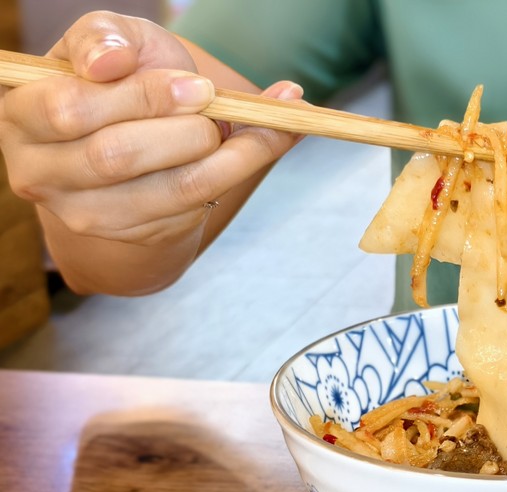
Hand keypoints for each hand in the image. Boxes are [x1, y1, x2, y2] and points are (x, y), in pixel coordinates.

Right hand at [0, 10, 301, 244]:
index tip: (193, 84)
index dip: (137, 97)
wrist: (140, 141)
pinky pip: (201, 202)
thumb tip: (110, 60)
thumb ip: (102, 38)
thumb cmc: (117, 81)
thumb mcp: (108, 44)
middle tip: (213, 99)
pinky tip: (276, 137)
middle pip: (116, 156)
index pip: (69, 111)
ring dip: (228, 152)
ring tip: (261, 119)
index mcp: (22, 118)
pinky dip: (247, 165)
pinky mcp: (139, 233)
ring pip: (170, 188)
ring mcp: (89, 214)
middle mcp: (43, 174)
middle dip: (180, 126)